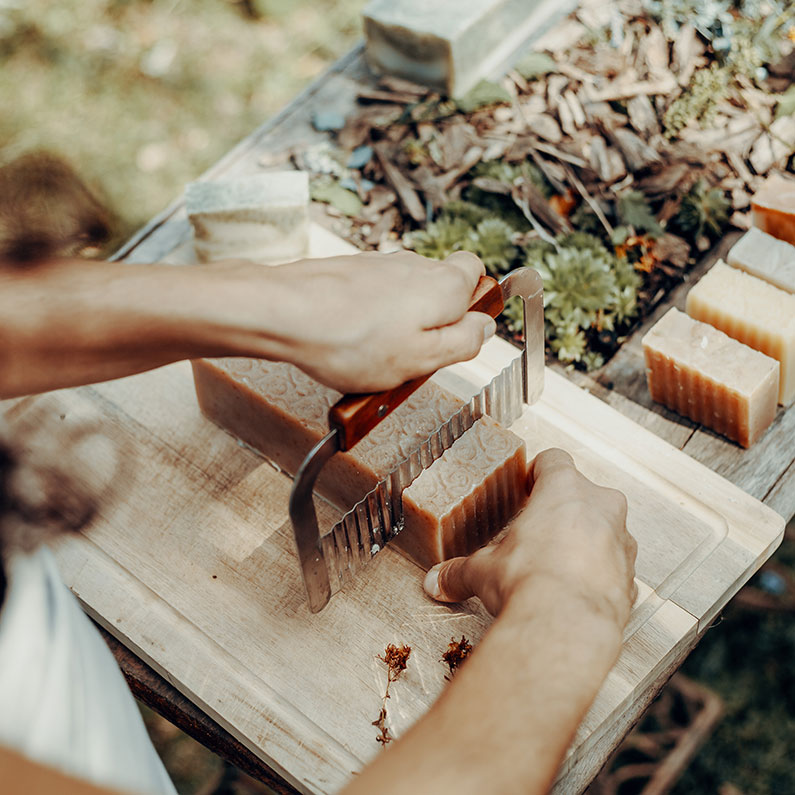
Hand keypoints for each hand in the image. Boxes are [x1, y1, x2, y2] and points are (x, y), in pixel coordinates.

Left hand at [212, 250, 494, 392]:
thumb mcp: (423, 359)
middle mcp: (416, 265)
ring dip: (399, 322)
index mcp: (445, 284)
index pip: (478, 274)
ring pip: (405, 293)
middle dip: (434, 319)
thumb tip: (485, 327)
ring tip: (373, 356)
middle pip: (440, 286)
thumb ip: (463, 342)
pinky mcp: (350, 272)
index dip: (472, 306)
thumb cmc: (351, 341)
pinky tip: (349, 345)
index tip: (456, 336)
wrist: (284, 313)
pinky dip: (368, 319)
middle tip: (414, 354)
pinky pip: (372, 298)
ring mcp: (380, 265)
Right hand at [423, 448, 636, 630]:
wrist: (567, 626)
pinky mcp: (631, 577)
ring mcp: (621, 541)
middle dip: (563, 509)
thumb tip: (438, 581)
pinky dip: (599, 575)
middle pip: (584, 493)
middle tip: (540, 530)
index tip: (529, 485)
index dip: (539, 472)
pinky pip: (615, 567)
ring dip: (586, 541)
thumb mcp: (482, 571)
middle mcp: (600, 507)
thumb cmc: (530, 583)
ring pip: (606, 529)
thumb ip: (459, 571)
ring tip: (558, 565)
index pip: (554, 460)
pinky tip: (576, 592)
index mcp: (563, 489)